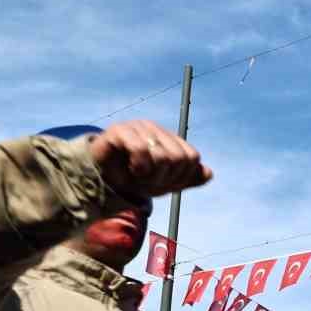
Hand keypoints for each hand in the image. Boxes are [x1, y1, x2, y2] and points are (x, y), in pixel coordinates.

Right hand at [88, 120, 211, 199]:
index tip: (162, 181)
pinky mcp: (120, 130)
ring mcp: (138, 127)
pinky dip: (138, 168)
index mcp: (169, 139)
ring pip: (163, 157)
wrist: (102, 180)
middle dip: (164, 178)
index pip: (192, 158)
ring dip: (150, 176)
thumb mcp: (165, 183)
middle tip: (147, 179)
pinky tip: (130, 169)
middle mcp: (156, 130)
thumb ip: (188, 178)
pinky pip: (141, 151)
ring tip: (137, 175)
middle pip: (180, 159)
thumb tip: (209, 173)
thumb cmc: (134, 179)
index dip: (180, 177)